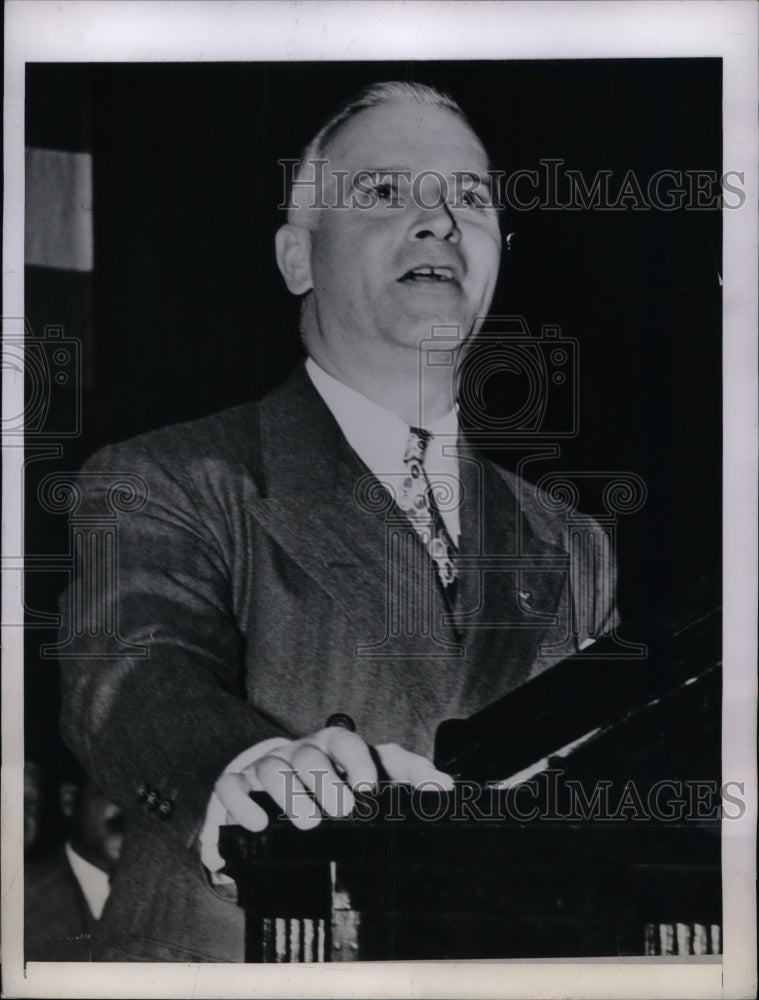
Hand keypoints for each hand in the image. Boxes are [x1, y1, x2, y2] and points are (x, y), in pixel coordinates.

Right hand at [214, 727, 452, 833]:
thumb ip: (411, 776)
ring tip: (308, 823)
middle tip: (341, 811)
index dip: (357, 760)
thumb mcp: (376, 773)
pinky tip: (256, 824)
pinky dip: (241, 804)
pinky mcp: (236, 785)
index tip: (368, 788)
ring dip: (289, 794)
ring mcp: (266, 766)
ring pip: (271, 767)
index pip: (346, 741)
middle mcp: (300, 751)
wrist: (279, 781)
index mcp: (334, 746)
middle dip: (324, 780)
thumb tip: (448, 790)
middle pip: (308, 754)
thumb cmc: (337, 781)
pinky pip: (231, 786)